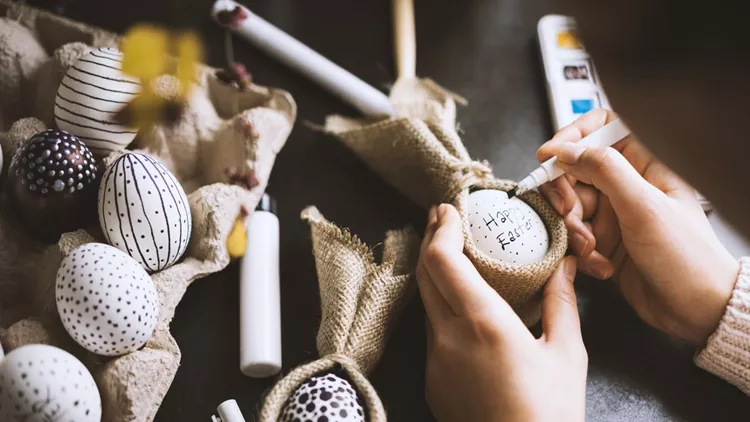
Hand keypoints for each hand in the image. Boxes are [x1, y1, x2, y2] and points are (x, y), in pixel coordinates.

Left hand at [417, 204, 586, 421]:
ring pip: (426, 302)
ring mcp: (435, 360)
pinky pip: (431, 331)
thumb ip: (561, 302)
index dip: (440, 228)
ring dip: (434, 272)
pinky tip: (459, 304)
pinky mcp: (432, 379)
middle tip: (443, 218)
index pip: (442, 260)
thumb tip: (565, 263)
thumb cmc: (549, 411)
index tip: (448, 208)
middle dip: (430, 240)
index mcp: (482, 322)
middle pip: (424, 274)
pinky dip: (440, 306)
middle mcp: (448, 337)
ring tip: (451, 253)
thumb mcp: (566, 353)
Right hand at [537, 109, 739, 344]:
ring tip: (592, 248)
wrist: (696, 310)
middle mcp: (627, 186)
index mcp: (645, 165)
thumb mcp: (643, 206)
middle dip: (565, 194)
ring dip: (573, 229)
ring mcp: (615, 214)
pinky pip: (575, 237)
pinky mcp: (605, 242)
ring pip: (570, 207)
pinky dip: (581, 252)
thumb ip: (604, 170)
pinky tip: (601, 266)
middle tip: (570, 213)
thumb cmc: (686, 256)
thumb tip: (566, 150)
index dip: (572, 137)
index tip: (548, 157)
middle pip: (575, 171)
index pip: (601, 129)